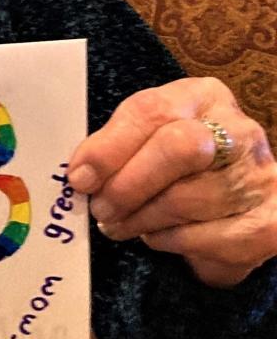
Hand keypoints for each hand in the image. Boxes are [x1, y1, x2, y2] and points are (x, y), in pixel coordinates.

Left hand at [68, 77, 276, 287]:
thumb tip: (81, 176)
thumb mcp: (142, 137)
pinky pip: (213, 238)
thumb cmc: (172, 161)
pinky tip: (157, 237)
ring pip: (190, 199)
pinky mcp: (272, 221)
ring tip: (120, 225)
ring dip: (142, 219)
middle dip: (129, 185)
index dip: (110, 148)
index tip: (80, 179)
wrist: (231, 195)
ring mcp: (260, 174)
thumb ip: (112, 148)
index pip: (150, 112)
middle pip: (179, 149)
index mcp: (200, 96)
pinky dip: (174, 242)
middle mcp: (238, 129)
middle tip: (101, 209)